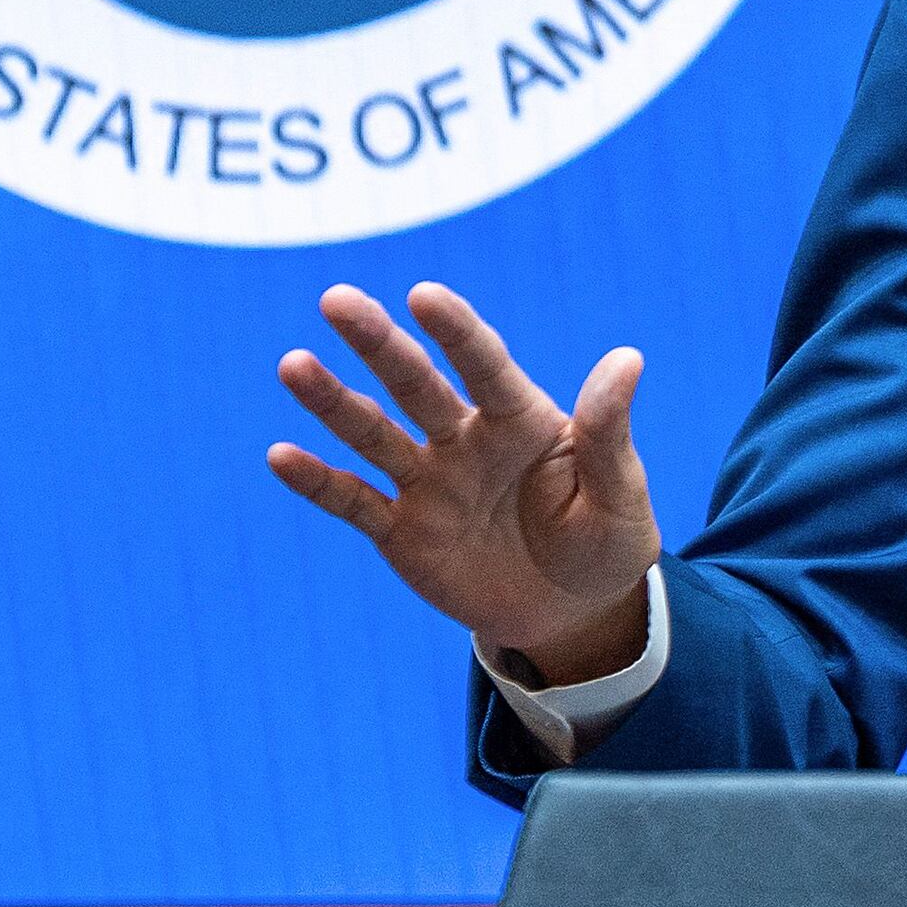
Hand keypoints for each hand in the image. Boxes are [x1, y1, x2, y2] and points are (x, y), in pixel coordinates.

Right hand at [268, 282, 658, 677]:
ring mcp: (428, 482)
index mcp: (521, 419)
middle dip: (378, 342)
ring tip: (292, 364)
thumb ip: (609, 432)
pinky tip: (280, 455)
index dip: (455, 330)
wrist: (571, 612)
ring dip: (333, 402)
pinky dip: (318, 481)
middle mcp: (466, 439)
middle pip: (416, 383)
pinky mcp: (401, 530)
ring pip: (374, 433)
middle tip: (338, 299)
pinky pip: (354, 501)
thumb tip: (627, 358)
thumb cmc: (604, 542)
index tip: (423, 294)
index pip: (484, 364)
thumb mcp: (620, 495)